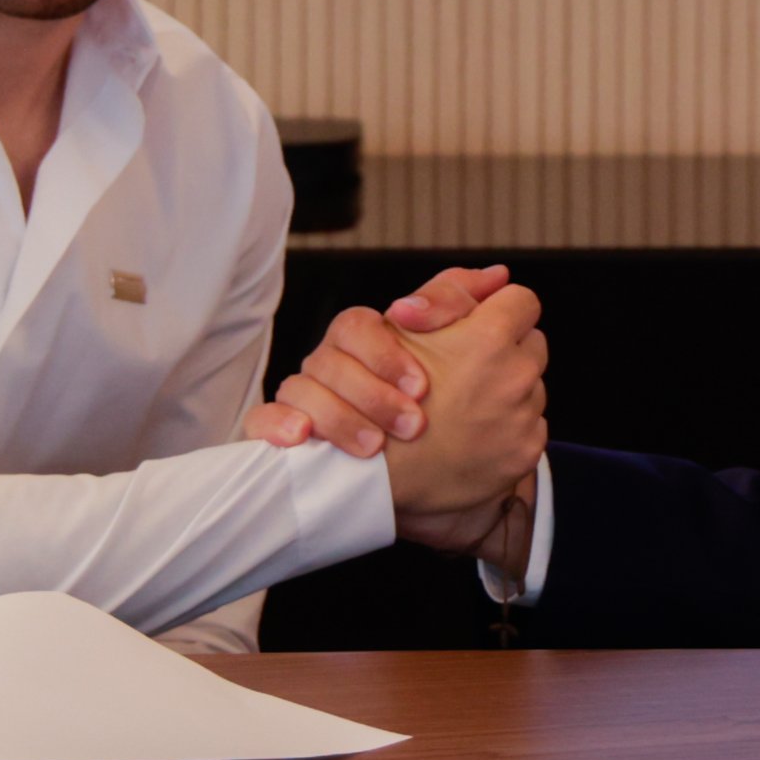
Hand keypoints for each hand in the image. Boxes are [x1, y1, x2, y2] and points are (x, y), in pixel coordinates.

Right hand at [247, 264, 508, 453]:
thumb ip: (463, 305)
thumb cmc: (426, 404)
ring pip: (298, 388)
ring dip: (340, 418)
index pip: (355, 325)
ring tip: (375, 448)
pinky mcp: (276, 434)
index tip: (421, 385)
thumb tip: (498, 276)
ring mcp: (300, 399)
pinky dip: (279, 426)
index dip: (388, 352)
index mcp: (360, 338)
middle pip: (329, 358)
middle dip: (374, 393)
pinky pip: (260, 420)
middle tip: (412, 425)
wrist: (396, 482)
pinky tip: (300, 441)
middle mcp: (326, 364)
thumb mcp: (449, 350)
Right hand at [383, 284, 547, 551]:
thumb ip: (450, 291)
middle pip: (531, 344)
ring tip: (464, 406)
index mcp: (489, 338)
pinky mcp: (525, 453)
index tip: (478, 327)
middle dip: (505, 351)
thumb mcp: (401, 328)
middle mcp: (517, 376)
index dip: (498, 310)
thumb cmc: (381, 392)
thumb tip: (499, 276)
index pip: (521, 302)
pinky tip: (473, 436)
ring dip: (507, 390)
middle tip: (467, 369)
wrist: (378, 476)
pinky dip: (508, 428)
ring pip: (531, 386)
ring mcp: (524, 418)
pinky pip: (530, 426)